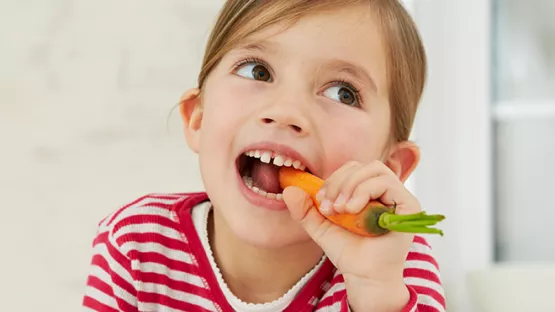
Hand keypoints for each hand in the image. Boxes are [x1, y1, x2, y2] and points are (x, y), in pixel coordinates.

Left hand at [283, 160, 417, 310]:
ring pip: (374, 169)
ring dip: (351, 186)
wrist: (363, 275)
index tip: (321, 201)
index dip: (333, 179)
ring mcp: (399, 196)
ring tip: (342, 209)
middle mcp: (386, 191)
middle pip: (362, 166)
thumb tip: (288, 189)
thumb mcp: (321, 227)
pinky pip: (386, 182)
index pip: (352, 169)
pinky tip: (353, 210)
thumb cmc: (348, 251)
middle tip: (330, 207)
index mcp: (367, 191)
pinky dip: (364, 191)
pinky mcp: (409, 205)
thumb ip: (305, 209)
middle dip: (339, 182)